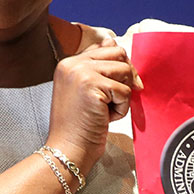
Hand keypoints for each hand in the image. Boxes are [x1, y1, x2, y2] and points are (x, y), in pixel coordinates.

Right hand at [46, 42, 142, 172]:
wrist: (68, 149)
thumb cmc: (80, 125)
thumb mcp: (87, 91)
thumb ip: (99, 68)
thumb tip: (115, 43)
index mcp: (69, 62)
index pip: (107, 48)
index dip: (118, 69)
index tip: (111, 91)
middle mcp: (72, 63)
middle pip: (119, 54)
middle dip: (125, 77)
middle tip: (115, 100)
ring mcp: (80, 72)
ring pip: (124, 71)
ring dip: (123, 95)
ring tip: (105, 111)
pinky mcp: (91, 85)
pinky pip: (125, 91)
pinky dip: (121, 109)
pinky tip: (105, 118)